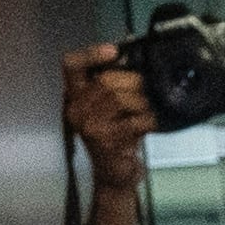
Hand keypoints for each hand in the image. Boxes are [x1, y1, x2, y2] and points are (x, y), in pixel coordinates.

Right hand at [60, 43, 154, 191]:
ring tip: (150, 108)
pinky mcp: (105, 141)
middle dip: (133, 82)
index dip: (91, 54)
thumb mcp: (112, 107)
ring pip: (119, 99)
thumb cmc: (117, 136)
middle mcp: (76, 109)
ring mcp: (88, 126)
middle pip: (104, 81)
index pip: (71, 66)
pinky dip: (147, 120)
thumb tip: (135, 58)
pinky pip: (132, 121)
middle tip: (148, 89)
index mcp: (75, 96)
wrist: (115, 174)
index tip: (114, 51)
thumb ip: (115, 83)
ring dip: (142, 102)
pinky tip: (152, 123)